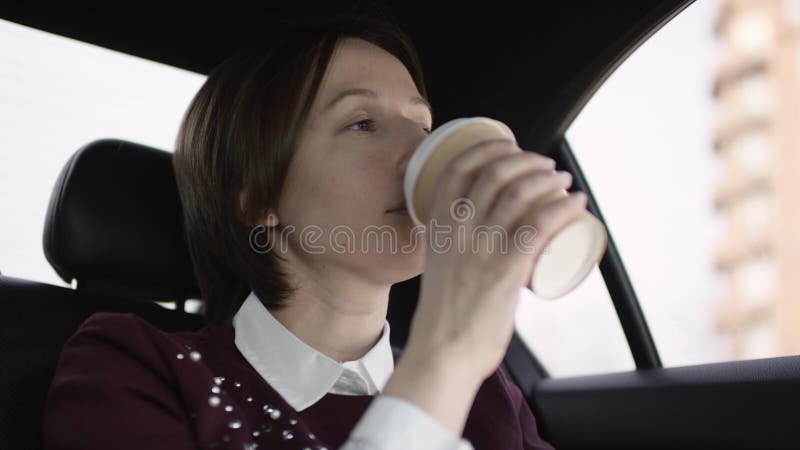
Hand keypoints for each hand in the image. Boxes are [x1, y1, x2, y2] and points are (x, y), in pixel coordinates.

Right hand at [406, 138, 586, 380]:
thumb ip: (458, 248)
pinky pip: (540, 225)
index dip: (487, 148)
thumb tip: (487, 239)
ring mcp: (482, 247)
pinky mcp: (506, 269)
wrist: (444, 350)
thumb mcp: (441, 265)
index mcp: (439, 225)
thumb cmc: (446, 314)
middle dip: (527, 159)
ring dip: (549, 178)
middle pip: (496, 173)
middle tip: (547, 166)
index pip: (459, 168)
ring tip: (563, 181)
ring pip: (520, 192)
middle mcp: (459, 229)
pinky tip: (576, 203)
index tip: (508, 144)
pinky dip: (563, 207)